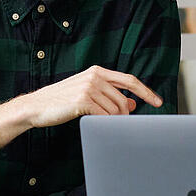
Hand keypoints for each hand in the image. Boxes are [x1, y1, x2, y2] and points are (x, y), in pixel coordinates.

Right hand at [0, 65, 162, 147]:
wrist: (37, 106)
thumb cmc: (62, 101)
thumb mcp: (87, 94)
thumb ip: (109, 95)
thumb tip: (132, 104)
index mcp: (97, 71)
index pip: (129, 80)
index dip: (146, 92)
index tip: (158, 102)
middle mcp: (95, 76)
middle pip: (124, 99)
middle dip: (125, 115)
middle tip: (119, 124)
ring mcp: (89, 87)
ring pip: (115, 110)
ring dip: (113, 121)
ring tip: (101, 123)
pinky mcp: (83, 100)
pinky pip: (105, 116)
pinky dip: (105, 123)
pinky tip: (97, 124)